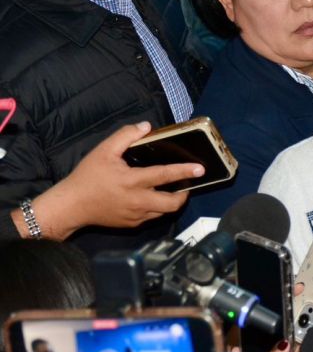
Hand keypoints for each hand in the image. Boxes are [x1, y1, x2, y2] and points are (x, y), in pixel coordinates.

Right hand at [25, 122, 204, 238]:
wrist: (70, 207)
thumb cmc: (87, 177)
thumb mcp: (103, 151)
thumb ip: (126, 136)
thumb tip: (147, 126)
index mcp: (132, 182)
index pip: (164, 176)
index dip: (184, 171)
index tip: (201, 169)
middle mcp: (137, 202)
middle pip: (172, 203)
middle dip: (185, 194)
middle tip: (188, 183)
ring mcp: (135, 216)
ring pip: (164, 212)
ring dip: (172, 202)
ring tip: (174, 190)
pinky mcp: (131, 225)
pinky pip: (152, 217)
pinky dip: (158, 208)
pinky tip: (154, 198)